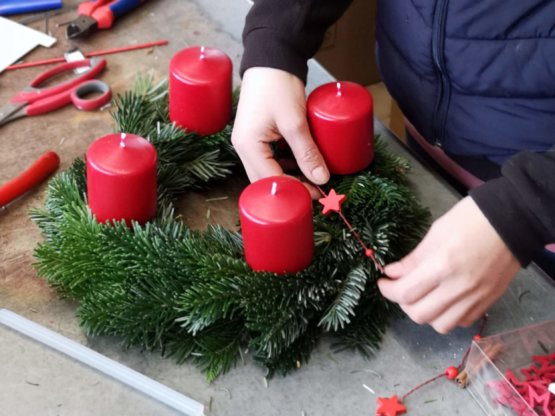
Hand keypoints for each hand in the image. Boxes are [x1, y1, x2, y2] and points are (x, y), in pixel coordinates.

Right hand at [231, 67, 328, 196]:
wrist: (271, 56)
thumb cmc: (277, 84)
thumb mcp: (294, 121)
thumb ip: (307, 152)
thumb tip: (321, 179)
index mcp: (248, 146)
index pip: (270, 181)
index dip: (294, 191)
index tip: (317, 194)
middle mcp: (244, 148)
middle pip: (266, 180)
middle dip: (291, 188)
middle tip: (316, 191)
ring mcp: (250, 142)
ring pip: (269, 171)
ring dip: (290, 177)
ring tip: (313, 179)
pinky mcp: (258, 136)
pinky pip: (272, 159)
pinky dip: (288, 165)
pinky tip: (304, 164)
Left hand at [377, 196, 520, 333]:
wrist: (513, 221)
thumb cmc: (472, 219)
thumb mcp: (436, 232)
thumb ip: (413, 258)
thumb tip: (392, 273)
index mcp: (442, 265)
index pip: (405, 292)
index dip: (388, 291)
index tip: (383, 283)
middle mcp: (458, 287)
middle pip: (419, 314)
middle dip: (403, 304)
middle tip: (401, 288)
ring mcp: (475, 298)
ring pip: (440, 325)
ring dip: (425, 314)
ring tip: (423, 296)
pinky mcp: (488, 302)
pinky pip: (462, 322)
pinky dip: (448, 316)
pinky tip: (444, 300)